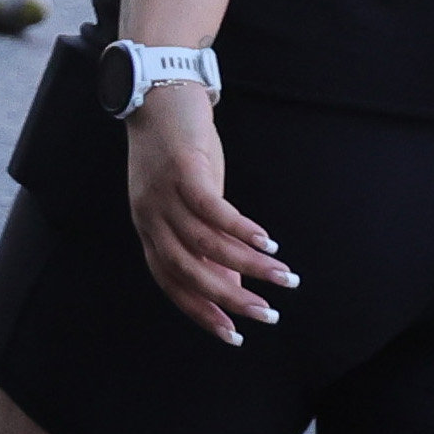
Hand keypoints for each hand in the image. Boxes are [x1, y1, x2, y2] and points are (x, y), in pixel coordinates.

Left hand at [123, 84, 291, 344]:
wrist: (159, 96)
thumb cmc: (180, 157)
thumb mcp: (188, 205)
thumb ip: (204, 244)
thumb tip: (231, 286)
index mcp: (149, 230)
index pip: (170, 283)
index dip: (201, 312)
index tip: (235, 337)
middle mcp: (150, 217)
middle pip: (188, 271)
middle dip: (230, 299)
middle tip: (268, 314)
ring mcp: (163, 195)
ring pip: (205, 244)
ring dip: (248, 265)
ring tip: (284, 277)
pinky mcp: (182, 171)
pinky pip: (212, 210)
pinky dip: (241, 229)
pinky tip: (268, 241)